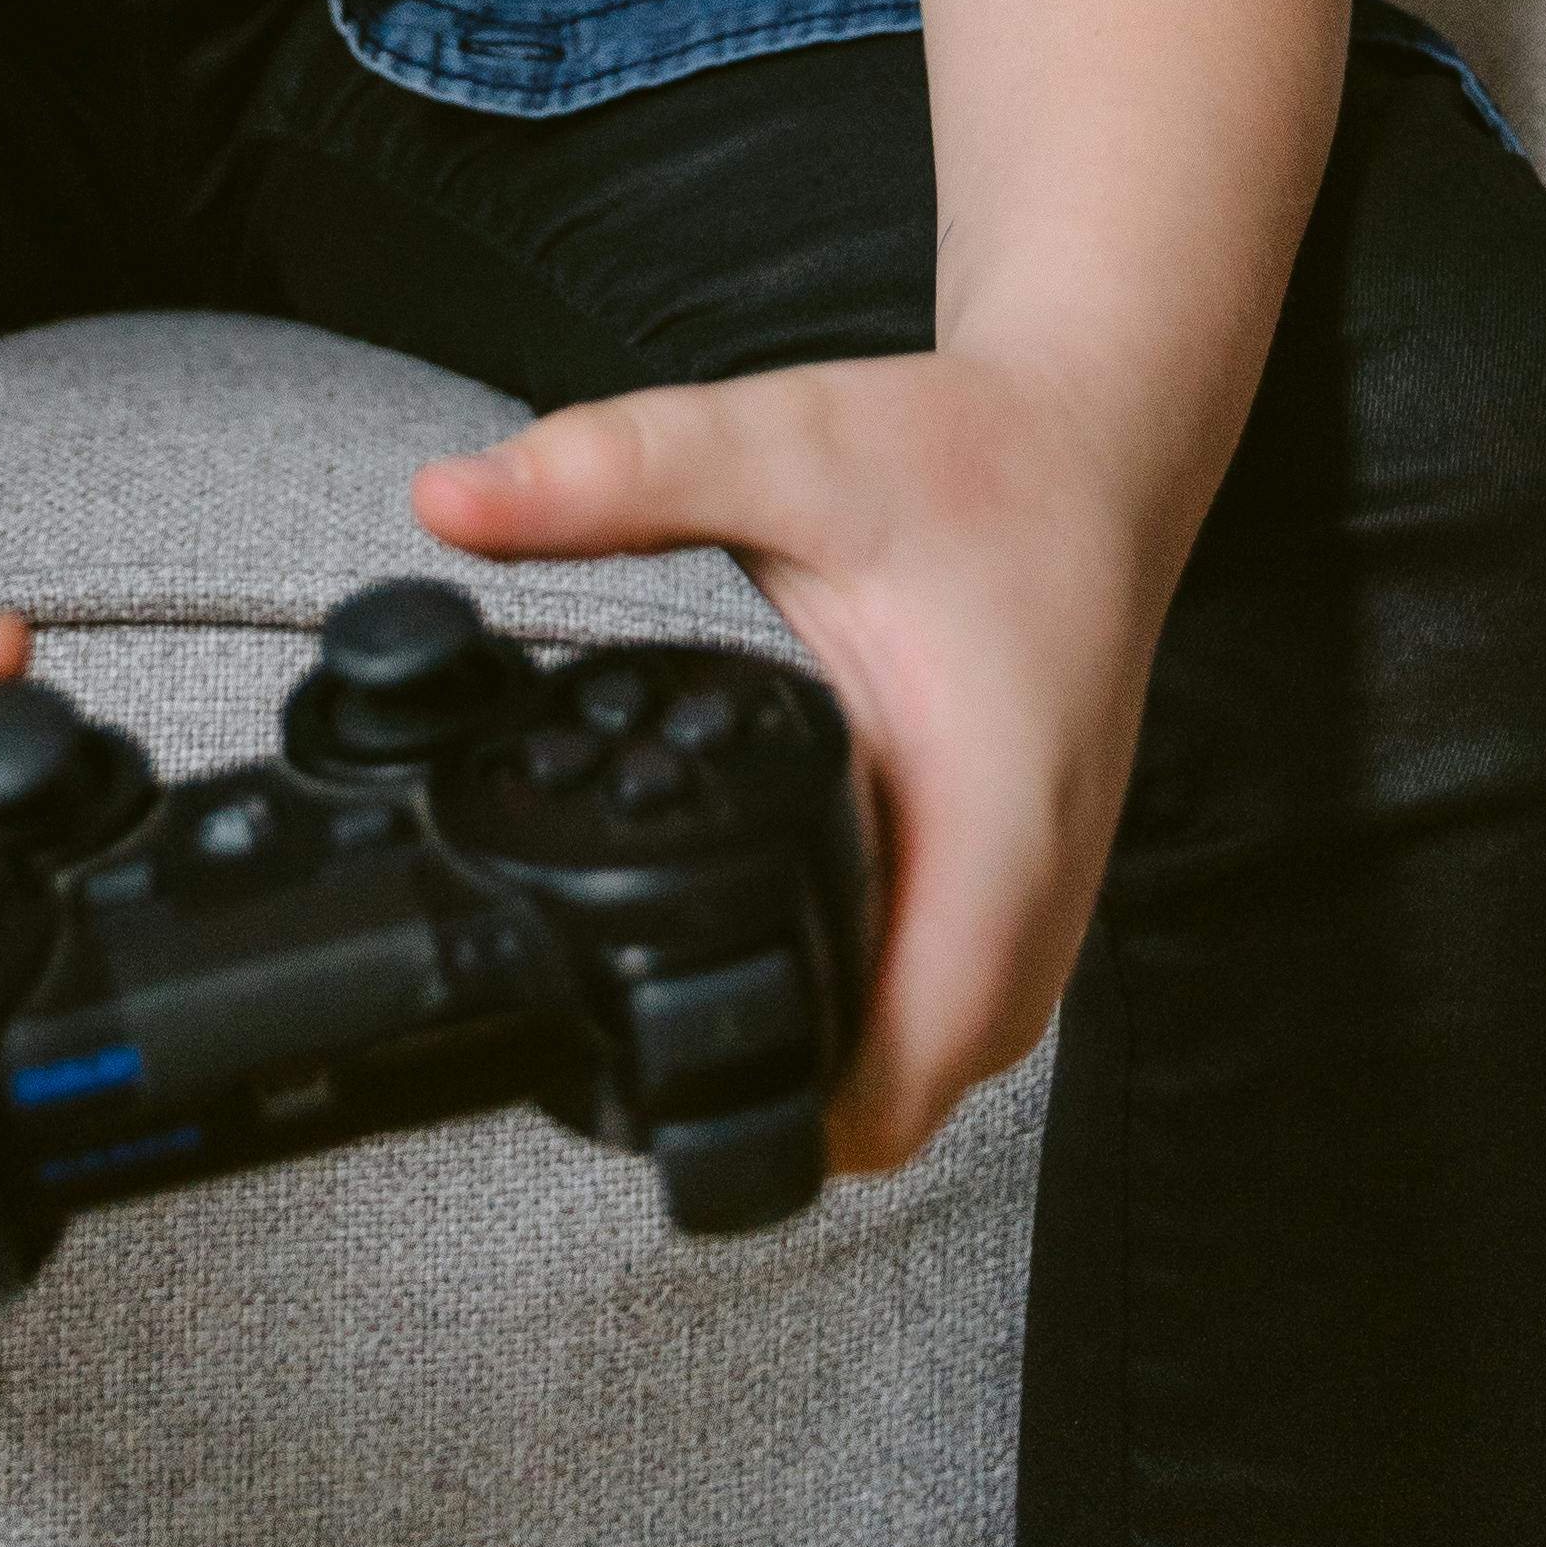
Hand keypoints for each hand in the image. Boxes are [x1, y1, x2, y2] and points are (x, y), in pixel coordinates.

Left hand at [412, 355, 1163, 1171]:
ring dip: (819, 1040)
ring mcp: (1041, 909)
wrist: (1097, 439)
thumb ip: (618, 474)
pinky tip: (787, 899)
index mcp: (993, 839)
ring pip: (921, 1064)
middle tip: (637, 980)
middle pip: (892, 1107)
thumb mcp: (786, 444)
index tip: (644, 1036)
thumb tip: (448, 497)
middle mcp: (1035, 906)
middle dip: (762, 1084)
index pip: (886, 1088)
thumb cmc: (976, 458)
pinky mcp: (1024, 886)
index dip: (757, 1102)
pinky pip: (939, 1001)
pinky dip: (861, 985)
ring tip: (697, 940)